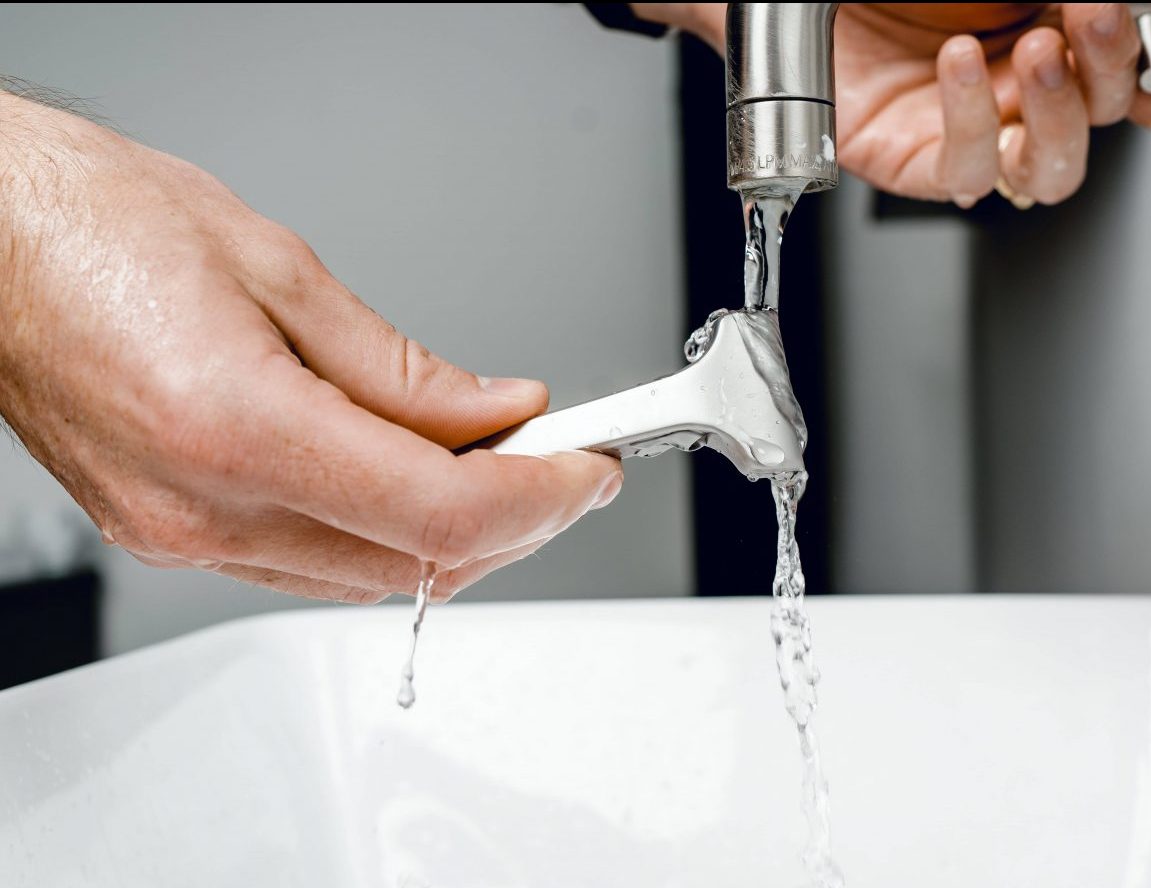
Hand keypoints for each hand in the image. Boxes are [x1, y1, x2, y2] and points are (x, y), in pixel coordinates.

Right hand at [0, 94, 621, 603]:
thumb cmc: (93, 226)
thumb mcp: (280, 270)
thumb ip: (403, 368)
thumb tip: (498, 411)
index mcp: (233, 428)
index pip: (438, 513)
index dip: (539, 498)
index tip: (588, 466)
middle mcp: (202, 507)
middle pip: (415, 562)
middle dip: (515, 517)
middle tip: (563, 456)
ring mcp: (180, 535)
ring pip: (369, 577)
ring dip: (456, 531)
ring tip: (499, 456)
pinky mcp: (169, 534)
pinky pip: (311, 566)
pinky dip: (383, 531)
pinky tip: (413, 475)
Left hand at [641, 3, 1150, 206]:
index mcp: (1054, 38)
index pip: (1135, 82)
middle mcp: (1021, 93)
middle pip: (1106, 116)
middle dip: (1114, 64)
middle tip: (1097, 15)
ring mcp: (974, 131)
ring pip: (1052, 166)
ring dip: (1062, 110)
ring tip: (1037, 51)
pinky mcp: (920, 164)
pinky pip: (967, 168)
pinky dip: (973, 118)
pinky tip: (959, 63)